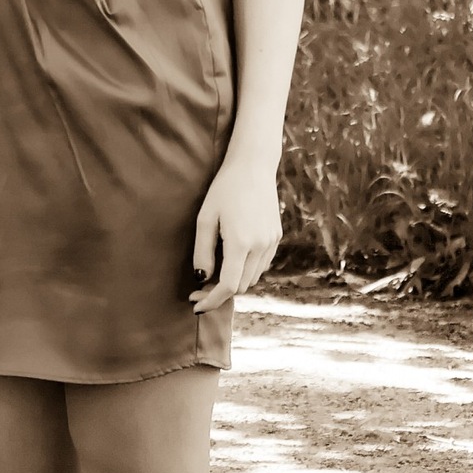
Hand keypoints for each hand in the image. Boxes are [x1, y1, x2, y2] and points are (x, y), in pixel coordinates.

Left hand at [189, 155, 281, 312]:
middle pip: (241, 286)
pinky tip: (233, 260)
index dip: (211, 301)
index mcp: (240, 242)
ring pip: (253, 278)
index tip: (196, 305)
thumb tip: (202, 278)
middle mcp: (260, 246)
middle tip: (199, 288)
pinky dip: (247, 270)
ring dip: (234, 282)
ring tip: (215, 273)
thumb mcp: (205, 218)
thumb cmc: (224, 189)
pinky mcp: (276, 237)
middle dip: (220, 293)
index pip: (228, 286)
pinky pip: (261, 265)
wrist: (254, 166)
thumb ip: (202, 251)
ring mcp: (271, 242)